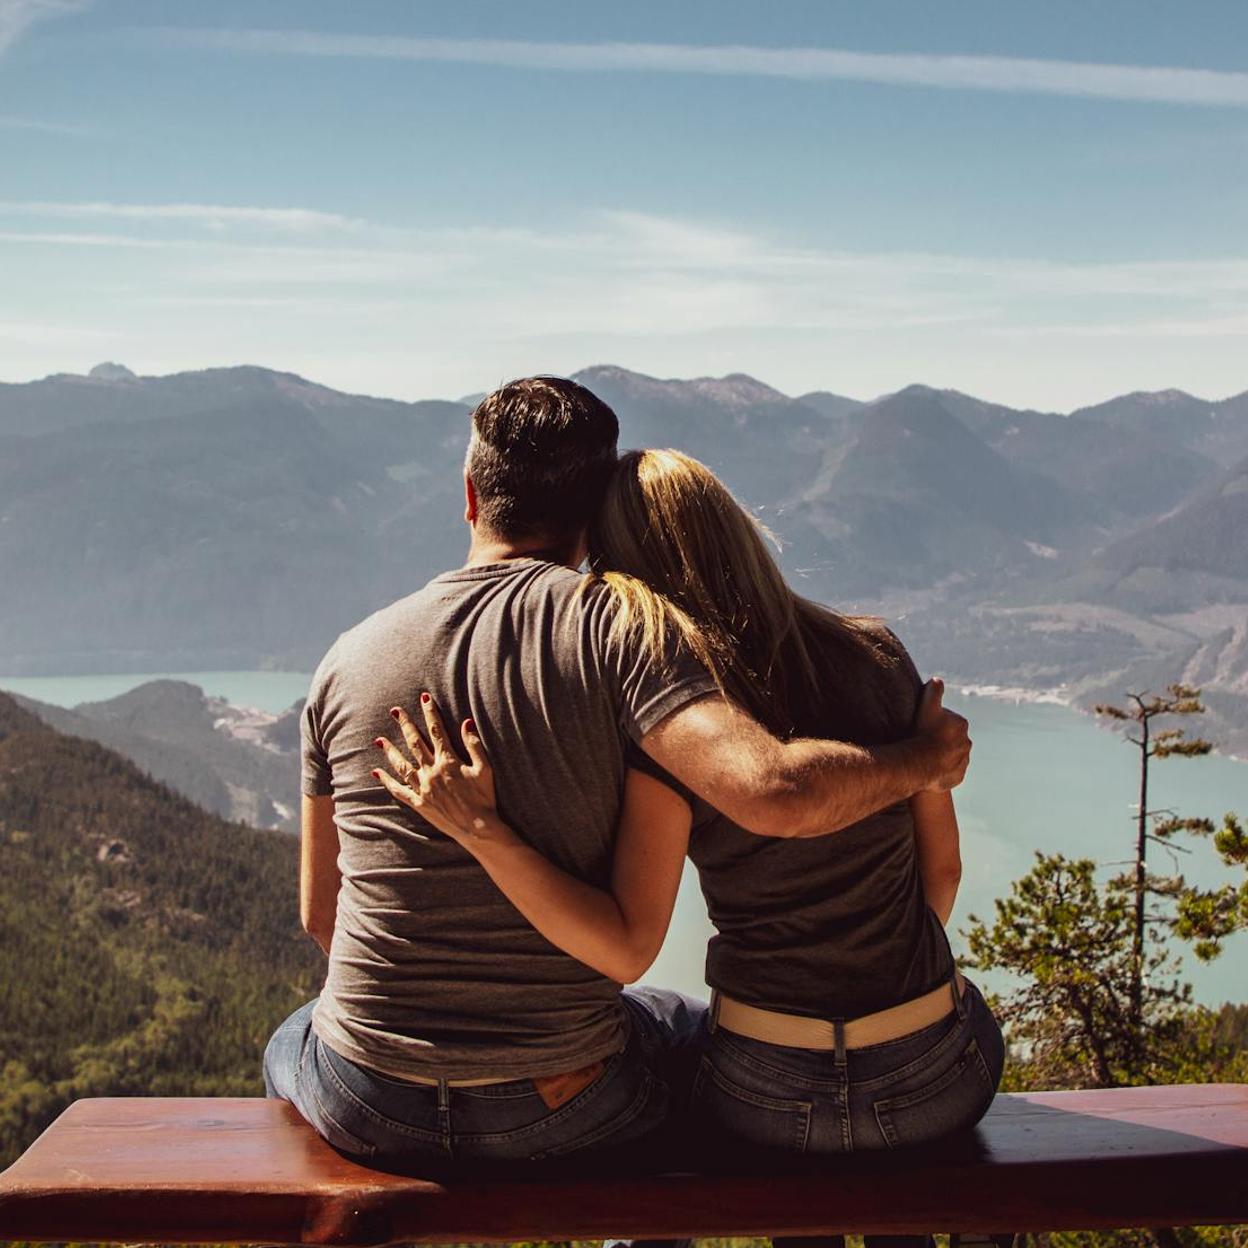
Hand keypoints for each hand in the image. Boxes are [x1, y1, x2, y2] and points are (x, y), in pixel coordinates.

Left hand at [371, 695, 506, 847]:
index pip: (437, 731)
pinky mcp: (419, 803)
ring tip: (379, 740)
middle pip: (415, 743)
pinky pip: (398, 791)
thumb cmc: (484, 798)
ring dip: (390, 751)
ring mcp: (422, 788)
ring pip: (402, 765)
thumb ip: (474, 745)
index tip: (424, 698)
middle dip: (405, 725)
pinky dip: (386, 781)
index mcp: (448, 761)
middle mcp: (431, 772)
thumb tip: (467, 723)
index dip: (430, 713)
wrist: (477, 828)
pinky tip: (377, 772)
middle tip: (395, 711)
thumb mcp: (484, 769)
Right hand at [914, 677, 970, 791]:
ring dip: (940, 756)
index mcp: (961, 724)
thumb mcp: (927, 706)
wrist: (925, 762)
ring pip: (951, 756)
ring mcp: (962, 761)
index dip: (934, 722)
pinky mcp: (958, 777)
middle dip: (939, 739)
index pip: (947, 721)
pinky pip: (949, 772)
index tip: (923, 726)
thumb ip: (933, 691)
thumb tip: (937, 679)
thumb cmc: (925, 732)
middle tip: (922, 741)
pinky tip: (929, 769)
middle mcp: (966, 743)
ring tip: (924, 756)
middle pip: (950, 739)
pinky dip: (941, 771)